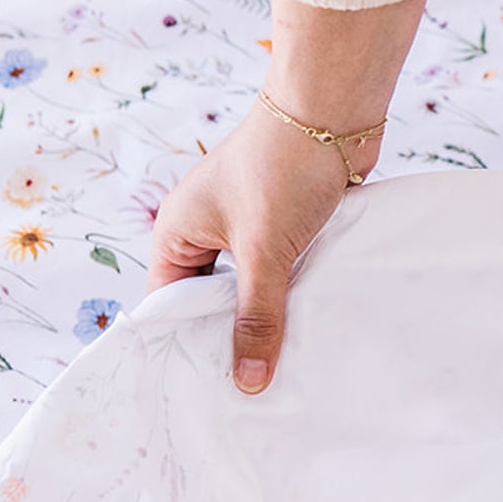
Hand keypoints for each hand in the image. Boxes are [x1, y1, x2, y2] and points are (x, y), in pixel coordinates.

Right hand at [145, 0, 426, 391]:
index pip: (169, 300)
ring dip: (269, 313)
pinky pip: (284, 270)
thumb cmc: (284, 171)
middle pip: (212, 296)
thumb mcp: (265, 253)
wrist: (332, 114)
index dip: (187, 340)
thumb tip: (248, 381)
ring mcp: (249, 224)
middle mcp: (208, 227)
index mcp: (180, 230)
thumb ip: (257, 317)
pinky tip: (312, 326)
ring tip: (285, 365)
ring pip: (252, 285)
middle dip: (232, 333)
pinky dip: (294, 294)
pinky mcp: (288, 222)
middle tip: (252, 387)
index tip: (208, 387)